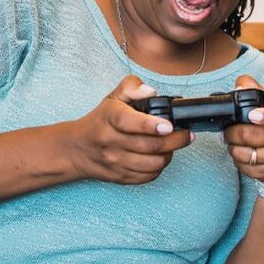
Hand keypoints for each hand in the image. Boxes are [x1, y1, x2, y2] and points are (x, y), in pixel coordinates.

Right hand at [65, 75, 192, 183]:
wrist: (77, 149)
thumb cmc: (100, 121)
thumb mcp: (113, 97)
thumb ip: (131, 87)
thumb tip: (150, 91)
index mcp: (109, 118)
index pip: (128, 121)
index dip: (151, 124)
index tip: (168, 125)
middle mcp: (110, 141)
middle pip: (149, 146)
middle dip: (175, 140)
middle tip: (187, 135)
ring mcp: (115, 162)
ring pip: (152, 164)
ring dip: (169, 154)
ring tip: (174, 145)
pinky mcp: (120, 177)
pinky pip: (147, 177)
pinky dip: (159, 167)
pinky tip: (160, 156)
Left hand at [223, 76, 263, 187]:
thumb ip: (254, 90)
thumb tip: (239, 86)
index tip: (252, 115)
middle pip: (250, 135)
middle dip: (232, 132)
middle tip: (228, 131)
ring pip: (244, 153)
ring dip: (232, 147)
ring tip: (235, 143)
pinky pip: (244, 167)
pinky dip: (238, 161)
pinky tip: (243, 155)